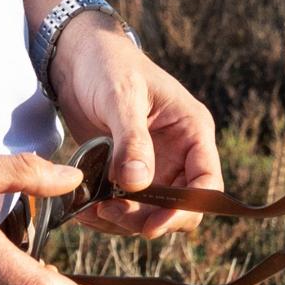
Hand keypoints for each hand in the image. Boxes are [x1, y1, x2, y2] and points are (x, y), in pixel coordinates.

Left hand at [48, 17, 225, 239]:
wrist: (78, 58)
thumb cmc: (108, 65)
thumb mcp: (122, 97)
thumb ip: (132, 140)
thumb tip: (138, 185)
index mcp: (192, 131)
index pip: (206, 183)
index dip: (186, 209)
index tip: (153, 225)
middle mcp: (179, 154)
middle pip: (180, 207)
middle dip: (149, 219)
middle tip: (111, 212)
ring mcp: (153, 167)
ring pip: (151, 214)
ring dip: (123, 221)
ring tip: (91, 209)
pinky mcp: (126, 174)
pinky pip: (125, 208)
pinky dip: (106, 215)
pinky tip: (84, 209)